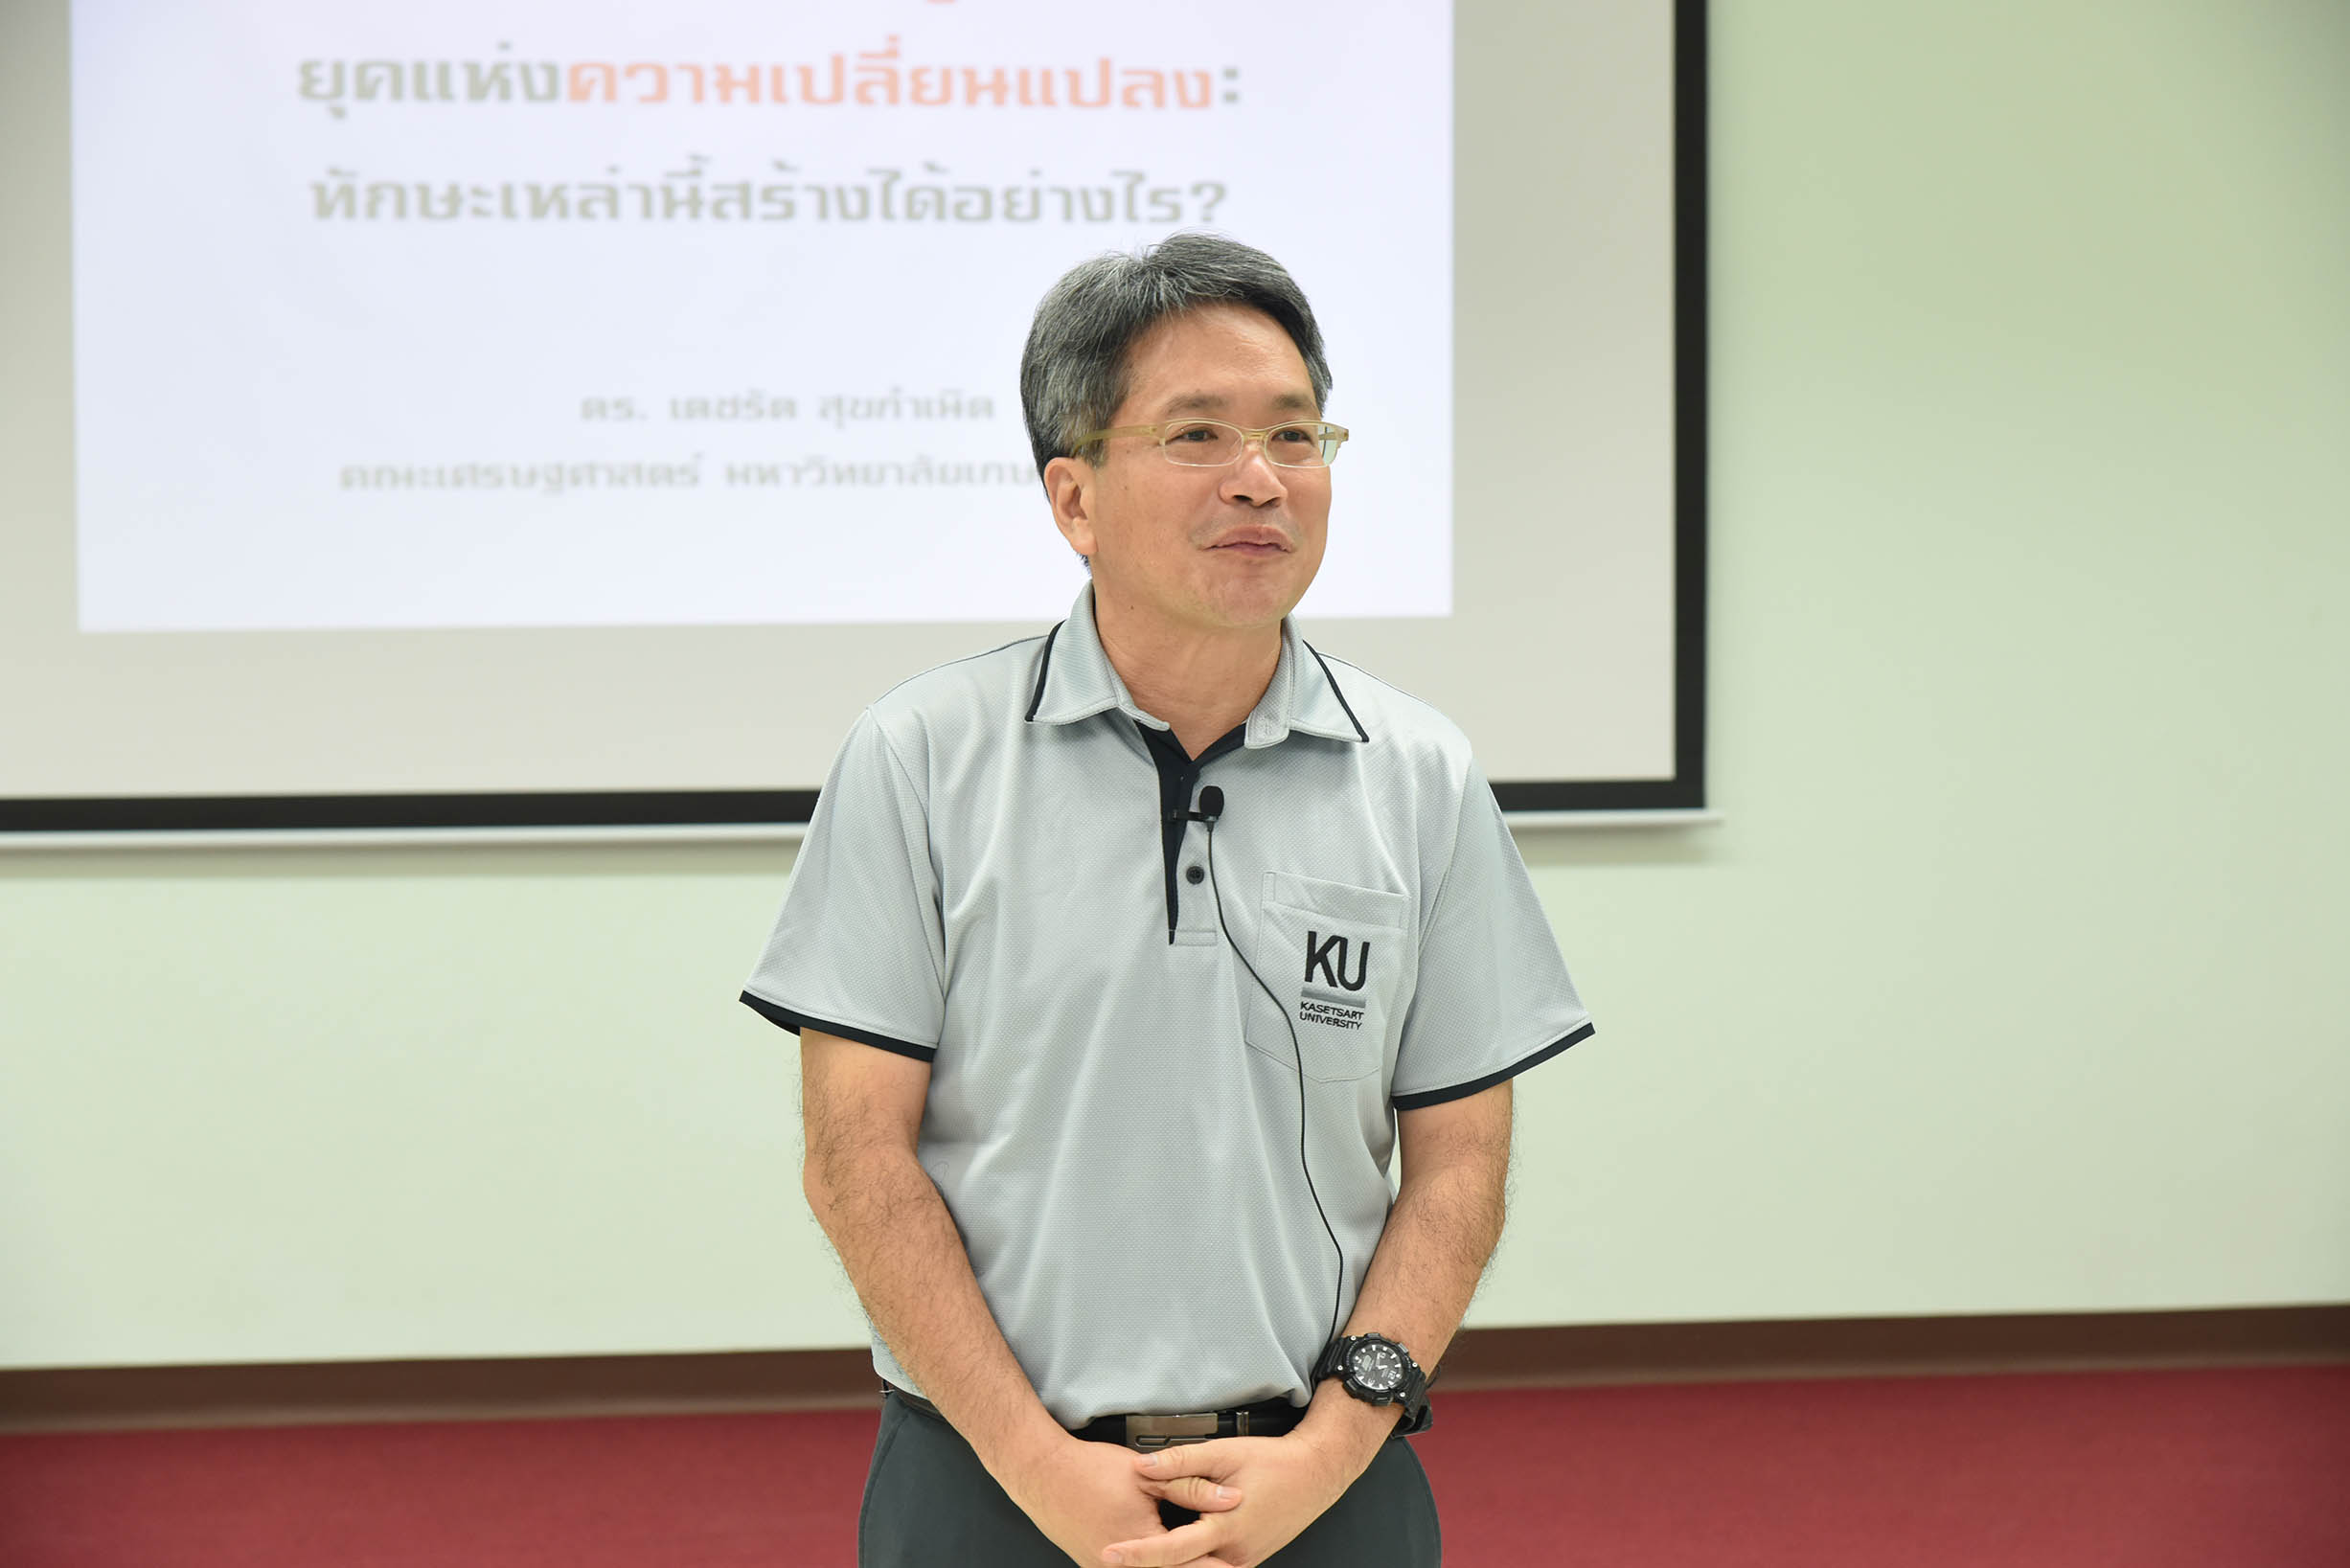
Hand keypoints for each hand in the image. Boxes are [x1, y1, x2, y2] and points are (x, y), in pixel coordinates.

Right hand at [1001, 1432, 1244, 1567]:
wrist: (1043, 1474)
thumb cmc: (1089, 1471)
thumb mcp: (1147, 1475)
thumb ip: (1192, 1487)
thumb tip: (1231, 1498)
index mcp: (1141, 1544)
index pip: (1192, 1564)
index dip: (1218, 1565)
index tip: (1239, 1565)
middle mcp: (1122, 1566)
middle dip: (1199, 1566)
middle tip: (1228, 1565)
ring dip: (1175, 1565)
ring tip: (1198, 1558)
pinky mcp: (1095, 1565)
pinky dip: (1151, 1564)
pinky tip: (1162, 1557)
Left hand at [1102, 1433, 1356, 1567]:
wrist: (1314, 1475)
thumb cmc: (1273, 1462)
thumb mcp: (1223, 1454)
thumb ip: (1181, 1463)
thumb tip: (1142, 1467)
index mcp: (1225, 1529)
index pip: (1171, 1549)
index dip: (1137, 1553)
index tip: (1110, 1552)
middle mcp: (1233, 1554)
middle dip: (1148, 1564)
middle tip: (1114, 1555)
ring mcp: (1242, 1560)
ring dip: (1171, 1561)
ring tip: (1140, 1551)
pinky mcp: (1246, 1559)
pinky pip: (1212, 1566)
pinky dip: (1191, 1560)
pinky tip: (1177, 1549)